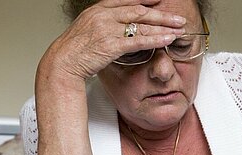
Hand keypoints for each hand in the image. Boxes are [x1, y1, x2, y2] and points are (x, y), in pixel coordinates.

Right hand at [38, 0, 185, 81]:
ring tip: (179, 29)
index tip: (161, 1)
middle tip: (179, 19)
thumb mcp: (88, 28)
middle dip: (162, 15)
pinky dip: (155, 39)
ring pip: (141, 25)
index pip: (128, 0)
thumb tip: (122, 27)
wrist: (62, 62)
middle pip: (140, 11)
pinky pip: (138, 41)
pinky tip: (167, 39)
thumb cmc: (75, 49)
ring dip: (163, 27)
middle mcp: (104, 15)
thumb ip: (106, 23)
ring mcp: (107, 29)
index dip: (146, 0)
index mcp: (99, 9)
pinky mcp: (111, 45)